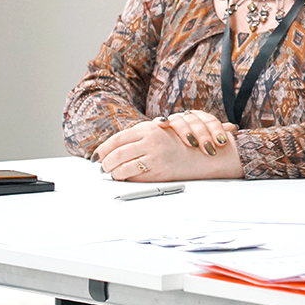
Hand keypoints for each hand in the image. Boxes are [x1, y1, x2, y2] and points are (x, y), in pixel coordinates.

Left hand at [92, 116, 242, 181]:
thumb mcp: (162, 133)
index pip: (118, 138)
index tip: (98, 155)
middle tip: (102, 166)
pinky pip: (131, 174)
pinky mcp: (157, 168)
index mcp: (149, 128)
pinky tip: (121, 177)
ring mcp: (153, 153)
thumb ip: (142, 137)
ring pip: (120, 163)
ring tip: (110, 172)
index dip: (104, 148)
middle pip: (116, 151)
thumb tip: (117, 149)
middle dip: (105, 161)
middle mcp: (150, 138)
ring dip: (111, 170)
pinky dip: (121, 176)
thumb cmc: (184, 145)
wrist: (207, 154)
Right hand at [156, 110, 235, 157]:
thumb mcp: (205, 139)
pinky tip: (164, 123)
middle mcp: (185, 117)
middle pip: (195, 120)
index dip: (216, 130)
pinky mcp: (157, 127)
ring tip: (191, 143)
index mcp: (198, 118)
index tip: (221, 143)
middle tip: (208, 148)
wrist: (167, 147)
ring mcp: (171, 121)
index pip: (209, 120)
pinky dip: (160, 120)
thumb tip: (234, 127)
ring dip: (186, 130)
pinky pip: (157, 121)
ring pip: (179, 120)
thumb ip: (217, 132)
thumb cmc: (192, 143)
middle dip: (203, 134)